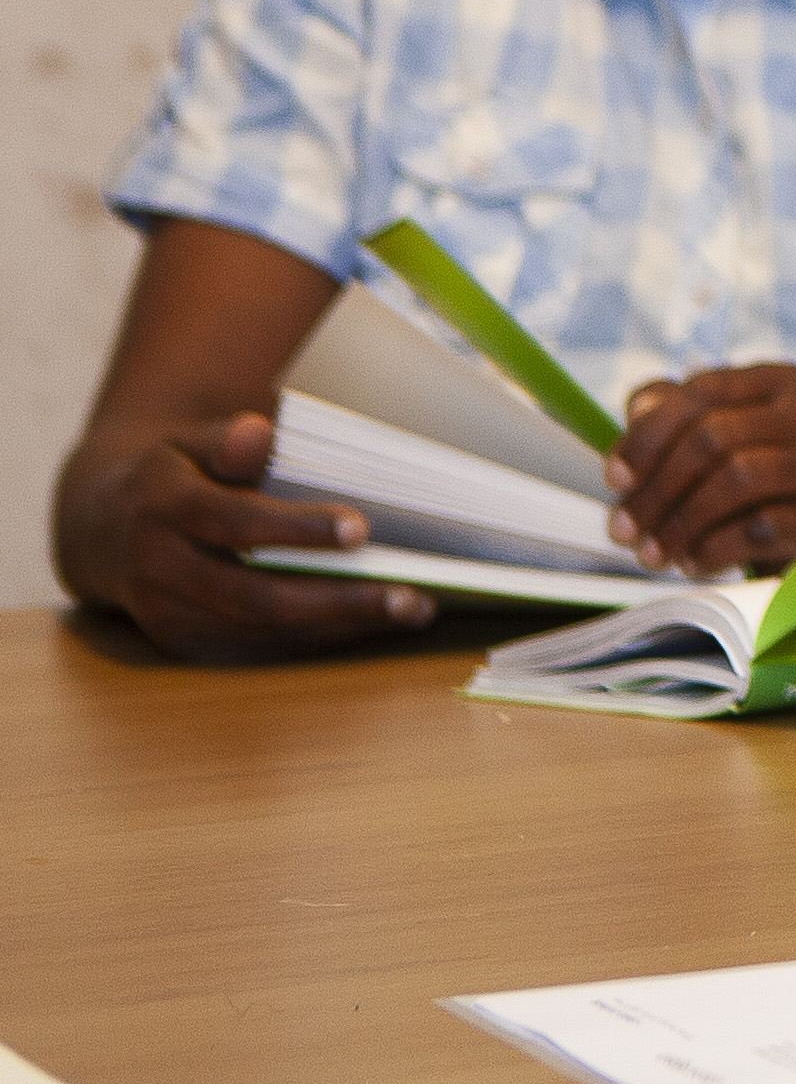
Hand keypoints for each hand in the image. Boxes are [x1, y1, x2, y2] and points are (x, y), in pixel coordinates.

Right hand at [59, 413, 438, 661]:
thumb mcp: (187, 441)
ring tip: (409, 611)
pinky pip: (255, 649)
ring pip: (261, 632)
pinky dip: (314, 641)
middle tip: (408, 597)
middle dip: (336, 601)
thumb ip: (226, 438)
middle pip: (254, 596)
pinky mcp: (181, 642)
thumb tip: (259, 433)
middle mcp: (160, 569)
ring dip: (338, 628)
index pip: (235, 521)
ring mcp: (167, 614)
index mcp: (164, 507)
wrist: (98, 529)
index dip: (298, 529)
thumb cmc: (169, 475)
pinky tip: (368, 626)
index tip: (361, 529)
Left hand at [607, 364, 795, 575]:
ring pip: (738, 478)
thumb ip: (670, 413)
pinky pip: (759, 527)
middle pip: (715, 436)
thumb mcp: (714, 435)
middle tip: (624, 529)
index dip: (648, 435)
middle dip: (657, 488)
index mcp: (777, 382)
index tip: (615, 479)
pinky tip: (692, 562)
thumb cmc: (751, 473)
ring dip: (680, 522)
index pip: (702, 391)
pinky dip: (713, 549)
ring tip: (652, 552)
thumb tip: (640, 411)